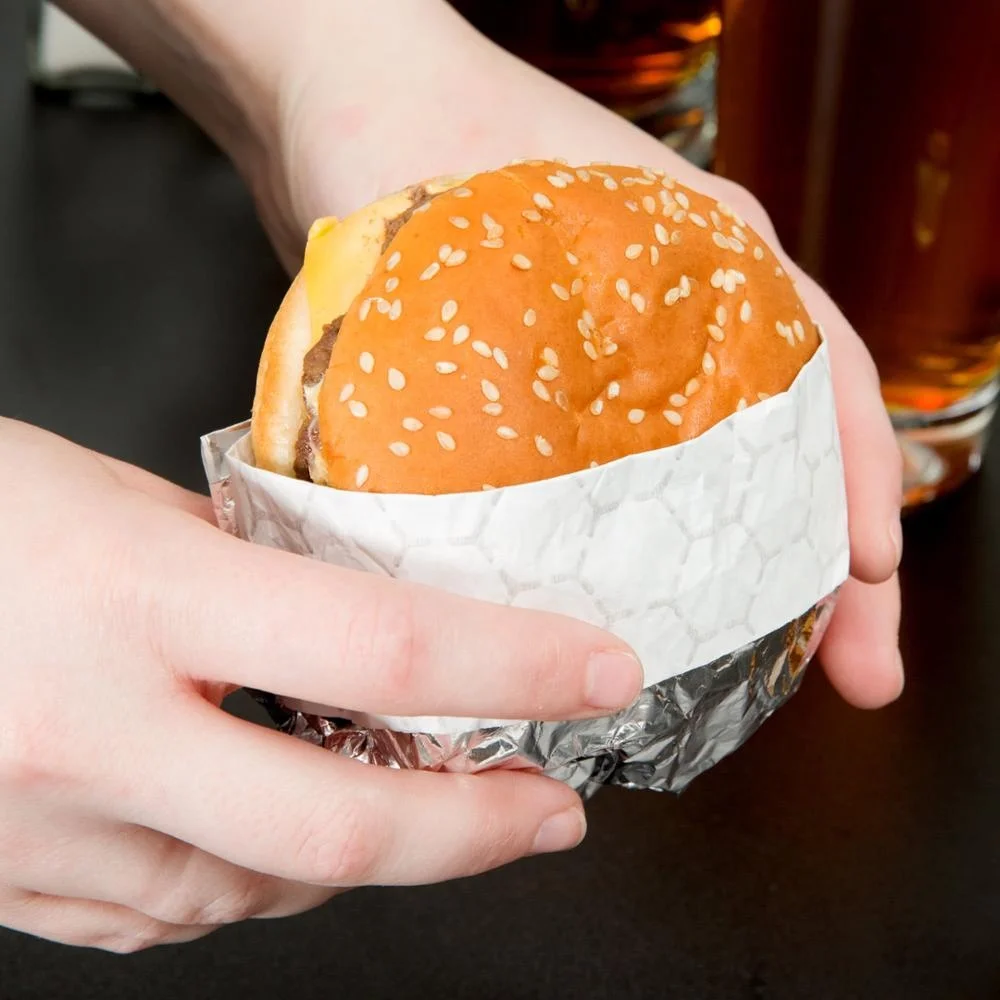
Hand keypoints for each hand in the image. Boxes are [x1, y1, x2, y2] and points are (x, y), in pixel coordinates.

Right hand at [0, 418, 639, 950]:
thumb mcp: (122, 507)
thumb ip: (247, 573)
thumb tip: (360, 612)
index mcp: (138, 597)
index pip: (385, 650)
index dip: (518, 668)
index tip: (601, 672)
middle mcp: (89, 730)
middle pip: (342, 821)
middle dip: (476, 829)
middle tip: (550, 811)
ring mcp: (42, 828)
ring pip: (259, 891)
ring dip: (361, 856)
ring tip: (416, 809)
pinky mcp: (13, 885)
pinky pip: (171, 916)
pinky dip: (253, 881)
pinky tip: (274, 835)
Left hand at [264, 1, 902, 709]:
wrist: (336, 102)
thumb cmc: (410, 125)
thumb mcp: (480, 213)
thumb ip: (512, 321)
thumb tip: (507, 482)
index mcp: (702, 251)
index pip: (822, 370)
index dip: (854, 477)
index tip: (867, 572)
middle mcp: (685, 308)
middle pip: (797, 443)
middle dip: (834, 561)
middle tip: (862, 667)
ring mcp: (632, 351)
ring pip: (732, 468)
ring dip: (768, 567)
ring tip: (789, 665)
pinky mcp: (573, 381)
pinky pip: (652, 473)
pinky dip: (680, 541)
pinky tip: (674, 605)